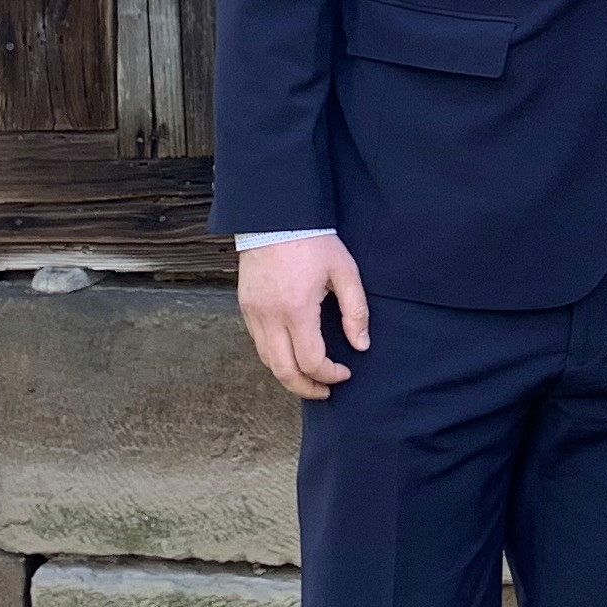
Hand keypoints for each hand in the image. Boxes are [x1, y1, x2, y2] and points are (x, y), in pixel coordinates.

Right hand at [237, 236, 369, 399]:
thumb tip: (361, 346)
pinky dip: (275, 356)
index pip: (311, 361)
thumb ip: (355, 311)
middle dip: (306, 388)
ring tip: (310, 377)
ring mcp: (253, 313)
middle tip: (325, 390)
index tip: (345, 372)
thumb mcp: (345, 272)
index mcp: (296, 310)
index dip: (330, 375)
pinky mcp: (245, 307)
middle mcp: (270, 317)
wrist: (275, 216)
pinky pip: (258, 343)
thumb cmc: (313, 241)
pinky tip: (293, 352)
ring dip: (289, 375)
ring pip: (267, 361)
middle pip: (283, 372)